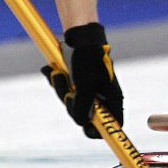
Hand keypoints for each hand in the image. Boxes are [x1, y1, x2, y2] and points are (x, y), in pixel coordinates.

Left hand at [40, 23, 123, 138]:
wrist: (80, 36)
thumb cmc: (88, 58)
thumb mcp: (84, 85)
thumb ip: (83, 107)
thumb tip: (82, 123)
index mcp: (113, 99)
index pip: (112, 126)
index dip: (98, 130)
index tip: (86, 127)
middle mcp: (104, 98)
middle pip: (86, 116)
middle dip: (71, 103)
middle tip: (68, 90)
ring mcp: (92, 91)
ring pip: (73, 103)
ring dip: (61, 90)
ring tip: (58, 74)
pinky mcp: (81, 84)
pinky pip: (68, 92)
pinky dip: (59, 83)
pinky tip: (54, 71)